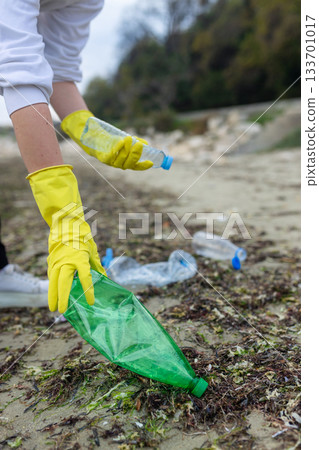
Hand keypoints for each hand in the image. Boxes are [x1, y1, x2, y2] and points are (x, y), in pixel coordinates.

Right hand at [27, 165, 105, 312]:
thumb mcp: (93, 251)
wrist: (66, 225)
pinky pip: (51, 276)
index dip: (88, 291)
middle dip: (63, 297)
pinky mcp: (51, 261)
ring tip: (53, 308)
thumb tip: (106, 279)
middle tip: (63, 311)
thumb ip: (98, 266)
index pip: (85, 278)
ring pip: (53, 282)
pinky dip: (52, 286)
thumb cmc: (82, 238)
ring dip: (52, 295)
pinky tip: (53, 295)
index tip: (91, 302)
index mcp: (80, 259)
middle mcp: (67, 261)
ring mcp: (57, 261)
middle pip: (64, 283)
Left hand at [61, 110, 152, 170]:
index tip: (150, 163)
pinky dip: (117, 148)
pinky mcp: (102, 158)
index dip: (143, 166)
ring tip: (129, 139)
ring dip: (126, 149)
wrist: (93, 138)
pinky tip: (121, 141)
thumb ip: (134, 142)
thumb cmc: (110, 140)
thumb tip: (145, 144)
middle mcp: (118, 164)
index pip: (136, 167)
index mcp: (125, 161)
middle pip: (129, 164)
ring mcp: (110, 162)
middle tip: (140, 145)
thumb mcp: (124, 140)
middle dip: (135, 155)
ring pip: (121, 159)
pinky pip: (111, 155)